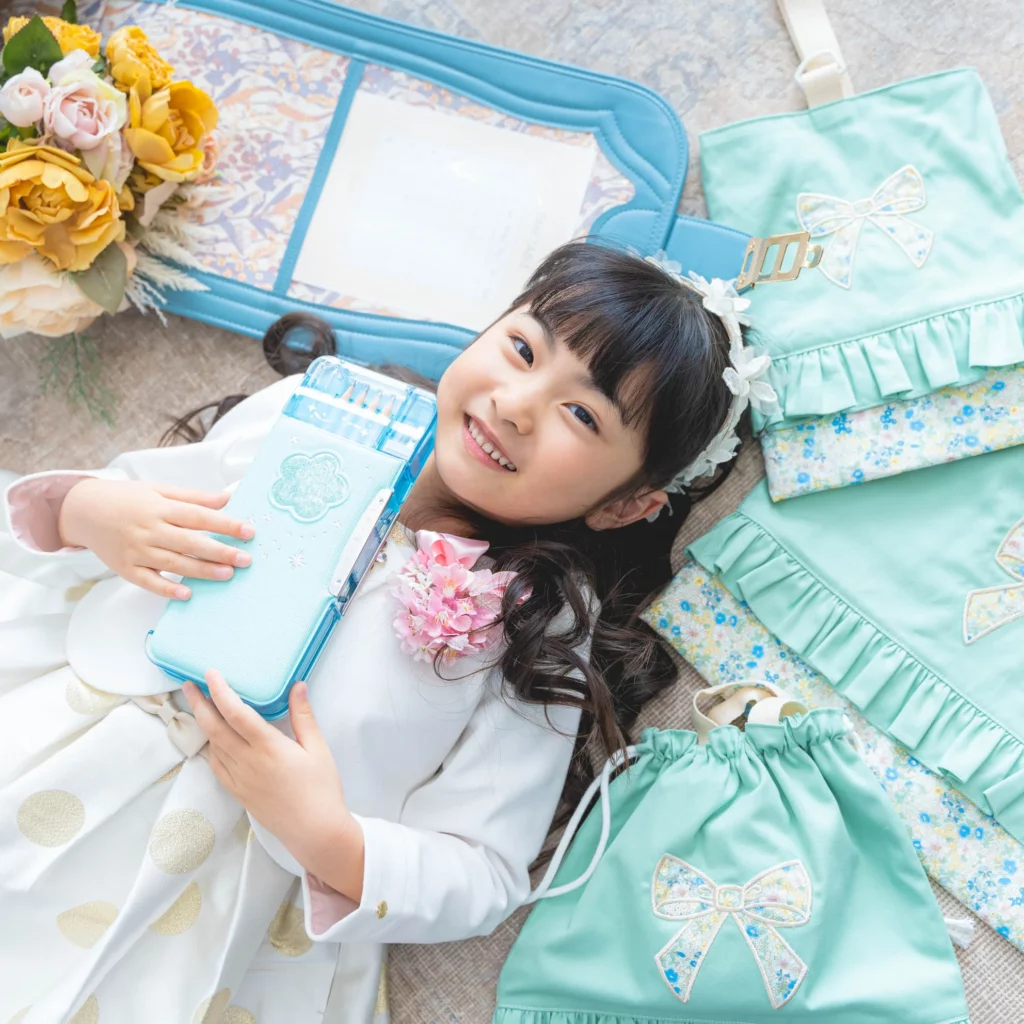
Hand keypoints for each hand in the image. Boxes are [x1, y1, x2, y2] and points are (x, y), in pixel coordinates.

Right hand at [58, 478, 255, 599]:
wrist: (83, 511)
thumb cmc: (126, 499)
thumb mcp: (159, 490)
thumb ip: (194, 496)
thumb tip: (227, 498)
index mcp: (160, 508)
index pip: (199, 517)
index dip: (226, 524)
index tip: (249, 531)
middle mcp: (149, 530)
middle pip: (190, 543)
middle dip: (221, 552)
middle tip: (246, 559)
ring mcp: (136, 551)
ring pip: (174, 564)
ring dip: (202, 571)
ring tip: (228, 575)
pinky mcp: (125, 569)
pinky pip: (149, 582)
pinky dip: (167, 589)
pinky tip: (187, 594)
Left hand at [183, 670, 364, 899]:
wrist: (315, 831)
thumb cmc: (321, 789)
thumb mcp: (318, 749)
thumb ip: (304, 716)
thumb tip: (297, 686)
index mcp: (269, 747)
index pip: (236, 712)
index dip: (220, 690)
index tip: (211, 674)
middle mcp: (248, 762)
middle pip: (214, 727)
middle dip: (199, 703)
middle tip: (188, 685)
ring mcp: (239, 779)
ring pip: (212, 746)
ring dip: (201, 723)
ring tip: (197, 706)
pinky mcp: (238, 793)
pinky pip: (216, 766)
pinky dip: (210, 748)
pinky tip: (211, 740)